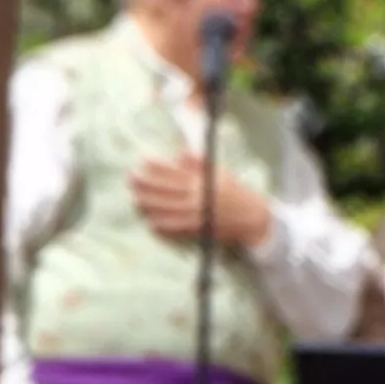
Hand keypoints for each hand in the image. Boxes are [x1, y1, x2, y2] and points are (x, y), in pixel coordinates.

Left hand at [129, 152, 272, 249]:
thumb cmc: (237, 192)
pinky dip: (163, 225)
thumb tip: (180, 154)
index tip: (142, 160)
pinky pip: (177, 227)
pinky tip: (151, 222)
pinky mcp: (199, 229)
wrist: (253, 218)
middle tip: (130, 178)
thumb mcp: (221, 172)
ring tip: (135, 199)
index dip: (156, 165)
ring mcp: (197, 214)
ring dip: (150, 203)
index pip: (174, 171)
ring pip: (167, 208)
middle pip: (166, 189)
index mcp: (203, 179)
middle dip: (146, 183)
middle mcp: (198, 196)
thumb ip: (199, 163)